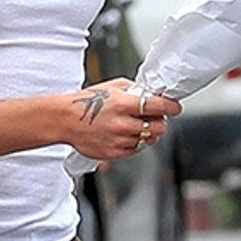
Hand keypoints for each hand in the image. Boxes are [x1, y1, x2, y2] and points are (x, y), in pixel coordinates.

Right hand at [63, 79, 182, 160]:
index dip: (172, 107)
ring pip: (149, 139)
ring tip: (136, 125)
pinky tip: (126, 134)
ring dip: (148, 133)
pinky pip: (136, 149)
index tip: (175, 107)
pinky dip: (135, 142)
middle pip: (159, 127)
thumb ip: (134, 90)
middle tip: (154, 118)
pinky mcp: (114, 153)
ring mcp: (120, 140)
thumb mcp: (112, 86)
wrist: (65, 120)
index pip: (159, 106)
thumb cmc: (86, 103)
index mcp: (124, 104)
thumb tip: (152, 93)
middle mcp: (124, 124)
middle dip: (160, 121)